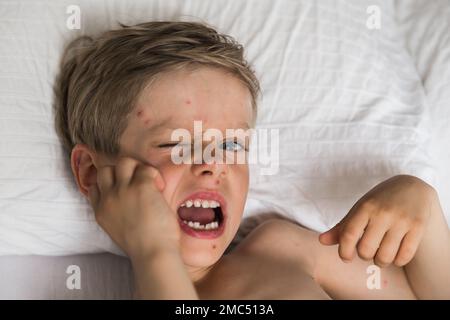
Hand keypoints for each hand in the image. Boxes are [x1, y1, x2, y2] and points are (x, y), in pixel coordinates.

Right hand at [87, 157, 180, 259]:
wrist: (153, 253)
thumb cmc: (143, 246)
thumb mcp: (119, 229)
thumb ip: (118, 212)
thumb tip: (131, 199)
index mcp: (101, 211)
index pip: (94, 187)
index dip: (109, 184)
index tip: (124, 189)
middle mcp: (108, 198)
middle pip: (106, 169)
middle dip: (122, 172)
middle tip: (138, 183)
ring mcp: (123, 191)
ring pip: (124, 161)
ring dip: (138, 167)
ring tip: (150, 182)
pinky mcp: (141, 187)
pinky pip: (147, 169)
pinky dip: (155, 175)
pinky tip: (160, 188)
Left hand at [319, 175, 435, 266]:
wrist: (412, 187)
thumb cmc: (379, 201)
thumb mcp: (359, 209)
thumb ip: (341, 227)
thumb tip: (321, 241)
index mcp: (365, 207)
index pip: (348, 235)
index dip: (344, 251)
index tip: (346, 257)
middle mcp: (383, 213)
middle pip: (366, 250)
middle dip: (364, 255)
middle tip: (367, 250)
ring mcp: (402, 220)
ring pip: (385, 256)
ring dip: (380, 261)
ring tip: (380, 254)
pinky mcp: (418, 227)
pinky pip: (404, 256)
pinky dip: (397, 261)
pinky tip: (395, 255)